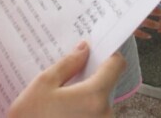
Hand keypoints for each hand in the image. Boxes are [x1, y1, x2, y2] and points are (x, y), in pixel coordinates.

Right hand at [8, 42, 125, 117]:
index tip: (98, 52)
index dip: (109, 55)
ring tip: (62, 100)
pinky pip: (95, 117)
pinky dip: (83, 113)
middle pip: (107, 86)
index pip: (116, 66)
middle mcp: (105, 114)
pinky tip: (63, 113)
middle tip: (70, 77)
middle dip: (92, 79)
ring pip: (101, 103)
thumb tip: (84, 49)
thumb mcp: (44, 84)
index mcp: (94, 96)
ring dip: (86, 99)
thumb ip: (68, 64)